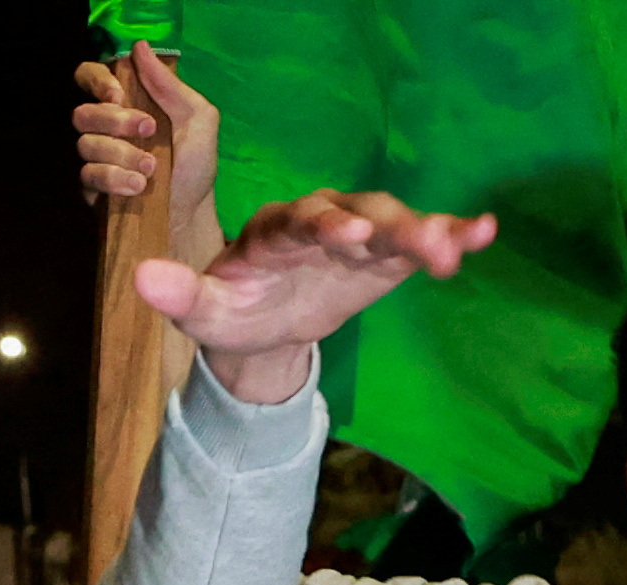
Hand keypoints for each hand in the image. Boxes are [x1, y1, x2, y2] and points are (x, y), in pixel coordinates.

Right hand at [75, 43, 223, 272]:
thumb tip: (140, 47)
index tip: (119, 94)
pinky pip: (88, 176)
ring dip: (122, 155)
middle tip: (148, 131)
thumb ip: (170, 85)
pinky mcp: (92, 189)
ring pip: (86, 145)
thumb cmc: (195, 163)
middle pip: (83, 112)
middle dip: (115, 121)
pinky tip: (138, 187)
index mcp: (127, 103)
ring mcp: (96, 158)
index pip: (91, 77)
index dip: (97, 82)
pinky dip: (114, 179)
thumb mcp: (198, 118)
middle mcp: (106, 127)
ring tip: (151, 168)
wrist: (191, 212)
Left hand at [142, 190, 496, 404]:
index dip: (326, 225)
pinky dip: (447, 234)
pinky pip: (416, 243)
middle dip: (387, 226)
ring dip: (425, 231)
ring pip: (392, 223)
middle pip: (358, 213)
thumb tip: (143, 279)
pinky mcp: (383, 260)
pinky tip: (483, 233)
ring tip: (458, 246)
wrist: (260, 328)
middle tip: (418, 242)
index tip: (351, 235)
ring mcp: (356, 238)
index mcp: (273, 232)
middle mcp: (319, 223)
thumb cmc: (230, 313)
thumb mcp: (200, 312)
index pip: (300, 221)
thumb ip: (177, 294)